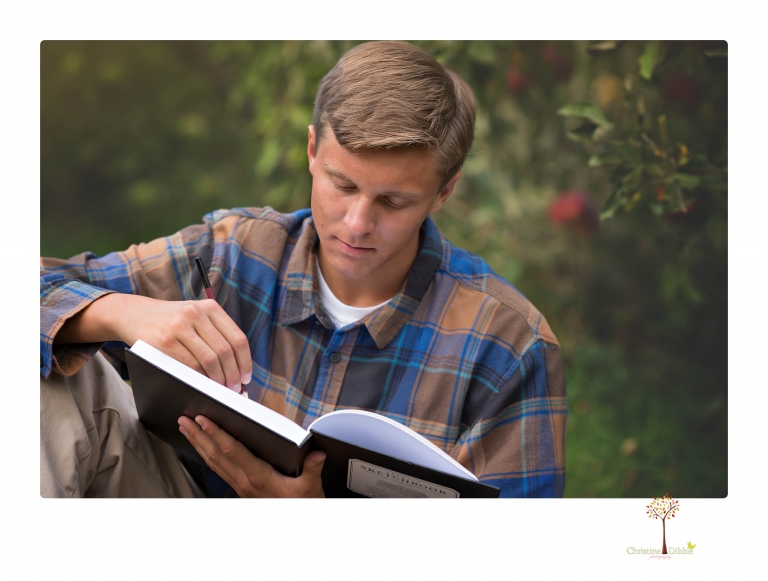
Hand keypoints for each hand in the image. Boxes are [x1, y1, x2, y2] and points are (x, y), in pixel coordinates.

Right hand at [57, 293, 251, 390]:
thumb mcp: (196, 316)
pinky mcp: (164, 342)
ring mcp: (179, 327)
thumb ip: (216, 334)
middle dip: (233, 375)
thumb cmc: (171, 321)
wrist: (134, 314)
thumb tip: (238, 367)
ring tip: (219, 390)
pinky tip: (202, 385)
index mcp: (210, 307)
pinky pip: (189, 366)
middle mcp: (196, 313)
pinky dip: (199, 379)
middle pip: (225, 352)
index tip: (246, 378)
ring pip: (209, 360)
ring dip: (218, 380)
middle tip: (233, 389)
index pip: (238, 338)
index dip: (245, 362)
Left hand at [178, 415, 325, 497]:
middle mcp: (245, 481)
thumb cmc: (301, 504)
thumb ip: (312, 468)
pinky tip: (203, 446)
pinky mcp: (241, 487)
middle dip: (198, 436)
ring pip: (213, 462)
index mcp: (258, 477)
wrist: (294, 524)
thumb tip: (316, 454)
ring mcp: (240, 485)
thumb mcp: (311, 487)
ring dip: (198, 444)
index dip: (216, 434)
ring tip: (187, 429)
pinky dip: (207, 454)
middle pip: (215, 455)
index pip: (232, 451)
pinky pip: (218, 469)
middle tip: (184, 420)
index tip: (203, 420)